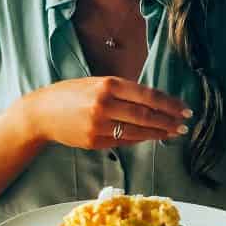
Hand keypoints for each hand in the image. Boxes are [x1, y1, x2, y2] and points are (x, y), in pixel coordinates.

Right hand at [25, 77, 190, 151]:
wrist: (41, 113)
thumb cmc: (70, 94)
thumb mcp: (96, 83)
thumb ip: (122, 91)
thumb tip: (153, 102)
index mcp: (107, 85)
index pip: (147, 95)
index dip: (169, 104)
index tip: (184, 108)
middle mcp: (104, 105)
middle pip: (146, 115)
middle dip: (169, 121)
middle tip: (185, 124)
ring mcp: (99, 126)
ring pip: (137, 132)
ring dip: (159, 133)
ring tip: (173, 132)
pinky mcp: (95, 142)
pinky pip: (124, 141)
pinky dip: (140, 139)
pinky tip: (151, 137)